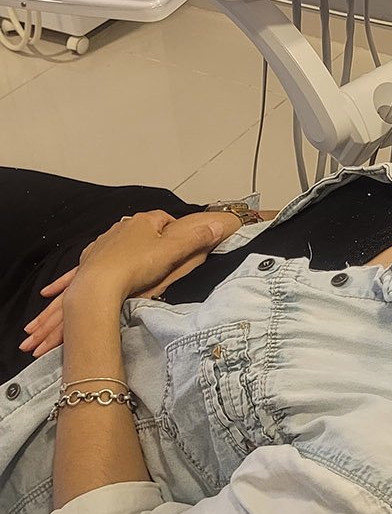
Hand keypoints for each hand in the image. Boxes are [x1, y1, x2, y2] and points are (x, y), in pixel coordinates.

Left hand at [20, 209, 239, 356]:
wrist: (101, 286)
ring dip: (105, 265)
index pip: (163, 220)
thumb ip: (196, 238)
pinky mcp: (84, 268)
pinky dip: (62, 285)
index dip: (175, 232)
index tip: (182, 247)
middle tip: (153, 266)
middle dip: (143, 247)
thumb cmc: (138, 266)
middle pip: (134, 236)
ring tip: (112, 275)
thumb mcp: (174, 252)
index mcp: (142, 224)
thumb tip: (220, 224)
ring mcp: (99, 249)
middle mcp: (118, 232)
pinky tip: (49, 293)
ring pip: (102, 256)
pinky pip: (73, 276)